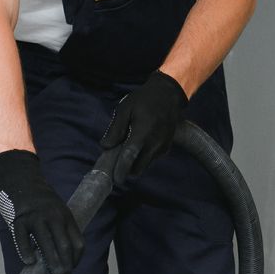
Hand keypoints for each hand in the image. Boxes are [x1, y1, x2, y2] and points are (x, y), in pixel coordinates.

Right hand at [0, 150, 83, 273]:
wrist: (20, 176)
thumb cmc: (39, 199)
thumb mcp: (56, 209)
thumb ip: (60, 229)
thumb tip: (62, 257)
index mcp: (65, 215)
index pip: (78, 242)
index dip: (76, 260)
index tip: (71, 270)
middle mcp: (53, 216)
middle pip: (64, 246)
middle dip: (66, 267)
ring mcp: (36, 217)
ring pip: (47, 244)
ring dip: (52, 263)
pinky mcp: (19, 218)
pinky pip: (23, 239)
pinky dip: (26, 252)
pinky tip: (29, 262)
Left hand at [100, 71, 186, 185]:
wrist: (169, 95)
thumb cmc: (144, 100)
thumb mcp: (125, 109)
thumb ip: (115, 129)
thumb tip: (105, 146)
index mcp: (142, 132)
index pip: (130, 157)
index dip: (121, 169)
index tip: (115, 178)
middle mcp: (155, 143)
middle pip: (138, 168)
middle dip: (127, 169)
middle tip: (117, 160)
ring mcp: (163, 146)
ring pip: (145, 164)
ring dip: (136, 161)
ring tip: (130, 144)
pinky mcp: (166, 147)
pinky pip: (152, 158)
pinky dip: (144, 155)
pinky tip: (141, 142)